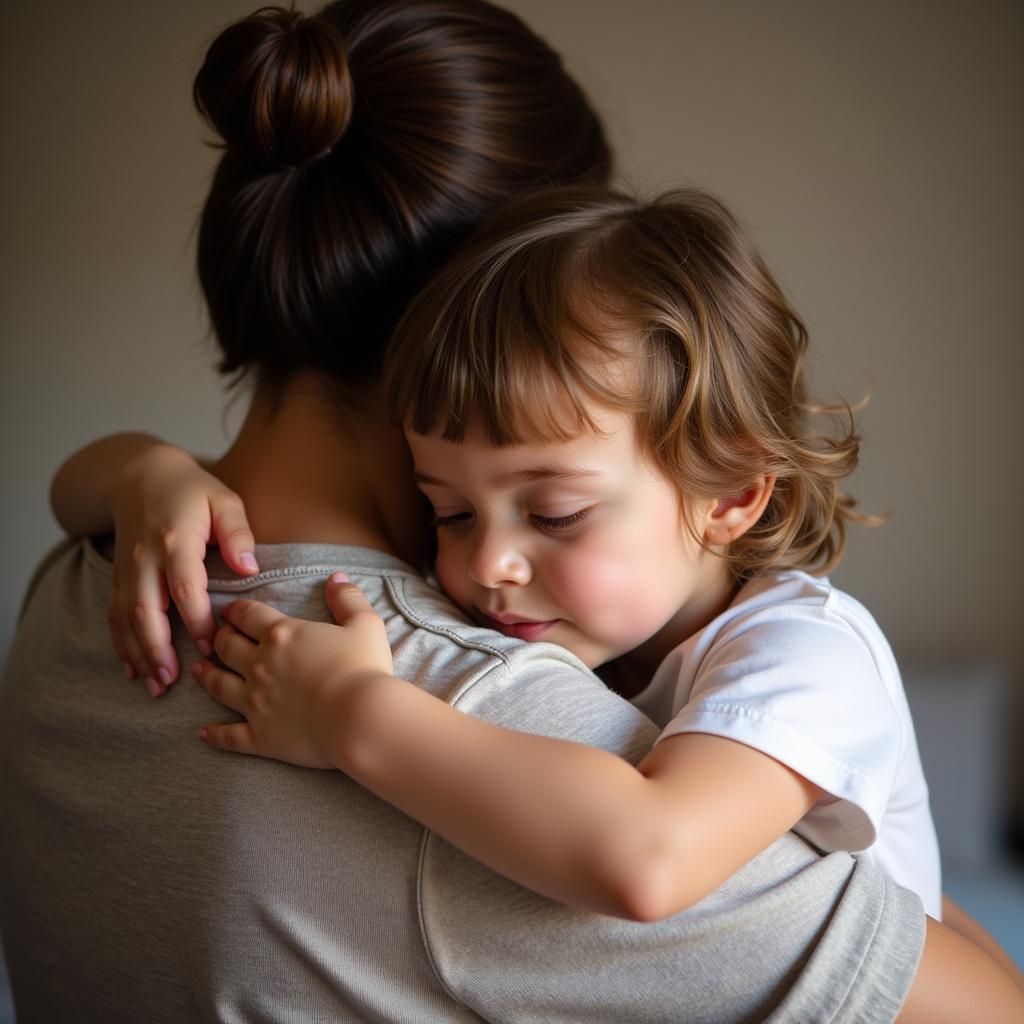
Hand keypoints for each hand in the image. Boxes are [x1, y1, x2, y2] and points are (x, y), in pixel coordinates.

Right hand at [107, 444, 257, 693]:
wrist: (140, 474)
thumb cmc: (193, 490)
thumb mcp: (224, 500)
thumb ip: (239, 533)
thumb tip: (249, 568)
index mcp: (175, 541)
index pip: (184, 588)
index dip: (196, 621)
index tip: (211, 647)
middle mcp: (145, 559)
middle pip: (146, 610)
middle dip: (157, 649)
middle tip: (172, 681)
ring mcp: (127, 569)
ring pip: (126, 619)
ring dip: (139, 654)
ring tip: (155, 685)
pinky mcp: (119, 576)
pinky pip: (114, 615)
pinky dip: (121, 644)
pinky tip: (133, 668)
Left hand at [192, 574, 394, 768]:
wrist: (361, 719)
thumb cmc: (364, 669)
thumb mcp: (365, 624)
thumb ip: (348, 598)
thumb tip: (335, 578)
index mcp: (282, 634)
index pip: (248, 615)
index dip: (236, 610)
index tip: (228, 610)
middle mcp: (260, 665)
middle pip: (226, 646)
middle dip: (218, 638)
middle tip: (215, 636)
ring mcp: (255, 702)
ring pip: (218, 685)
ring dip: (206, 675)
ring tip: (199, 669)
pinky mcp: (259, 735)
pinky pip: (228, 735)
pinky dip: (214, 734)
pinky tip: (203, 733)